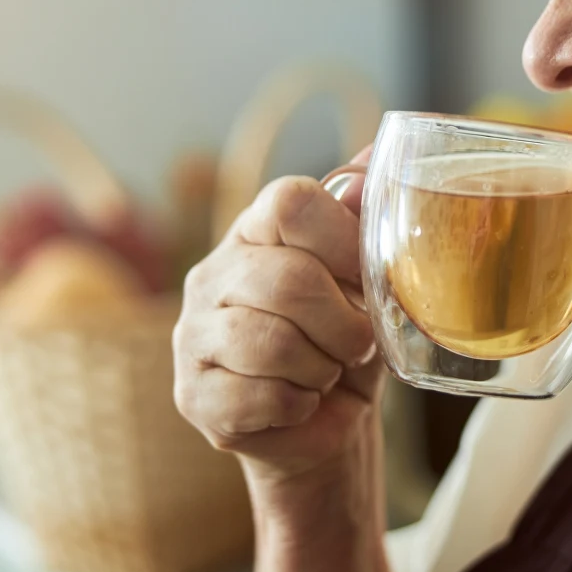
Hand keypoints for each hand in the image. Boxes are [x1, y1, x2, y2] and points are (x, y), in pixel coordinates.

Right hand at [173, 148, 383, 496]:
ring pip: (272, 342)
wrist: (328, 419)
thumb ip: (367, 215)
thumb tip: (379, 151)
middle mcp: (214, 273)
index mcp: (257, 230)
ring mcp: (192, 333)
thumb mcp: (369, 277)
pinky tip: (298, 400)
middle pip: (289, 279)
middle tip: (358, 343)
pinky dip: (298, 404)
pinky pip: (258, 396)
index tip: (366, 275)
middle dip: (344, 323)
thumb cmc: (348, 337)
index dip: (343, 238)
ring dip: (322, 367)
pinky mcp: (192, 394)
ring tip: (325, 371)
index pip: (289, 201)